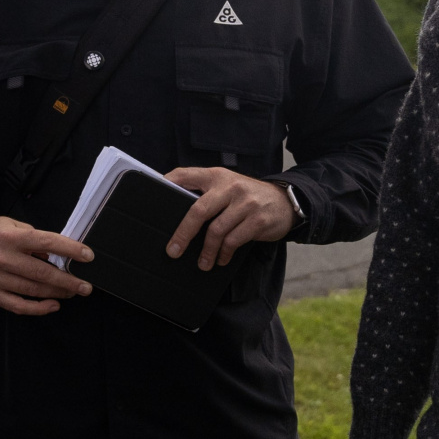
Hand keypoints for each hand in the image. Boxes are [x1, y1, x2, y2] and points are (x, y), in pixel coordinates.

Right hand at [0, 216, 94, 315]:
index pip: (47, 243)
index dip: (70, 250)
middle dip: (68, 281)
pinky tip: (52, 305)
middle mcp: (2, 258)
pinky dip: (38, 308)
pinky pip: (18, 305)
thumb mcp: (12, 225)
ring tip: (72, 292)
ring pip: (33, 291)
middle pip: (42, 273)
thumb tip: (54, 255)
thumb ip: (34, 238)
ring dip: (57, 293)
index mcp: (11, 237)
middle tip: (85, 286)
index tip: (88, 256)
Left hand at [162, 168, 296, 269]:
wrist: (285, 201)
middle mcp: (230, 186)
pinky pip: (233, 241)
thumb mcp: (228, 186)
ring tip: (203, 263)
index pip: (186, 175)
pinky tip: (221, 259)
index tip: (154, 200)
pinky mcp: (257, 219)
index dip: (168, 184)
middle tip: (173, 251)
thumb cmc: (248, 197)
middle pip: (198, 210)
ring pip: (216, 230)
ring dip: (207, 251)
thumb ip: (206, 193)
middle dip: (183, 234)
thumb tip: (176, 211)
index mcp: (216, 176)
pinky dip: (224, 253)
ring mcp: (245, 203)